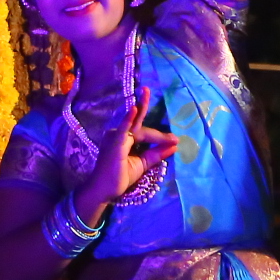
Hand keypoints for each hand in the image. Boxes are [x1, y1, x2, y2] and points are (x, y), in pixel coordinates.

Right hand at [72, 90, 180, 227]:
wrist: (104, 190)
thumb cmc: (120, 177)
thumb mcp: (142, 164)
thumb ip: (157, 154)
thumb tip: (174, 145)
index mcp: (125, 138)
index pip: (145, 132)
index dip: (160, 136)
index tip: (175, 140)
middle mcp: (119, 134)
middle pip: (139, 123)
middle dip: (143, 105)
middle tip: (147, 89)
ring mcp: (116, 137)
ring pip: (138, 129)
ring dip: (151, 126)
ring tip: (156, 110)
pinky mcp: (115, 143)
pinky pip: (123, 129)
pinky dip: (128, 119)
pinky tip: (134, 108)